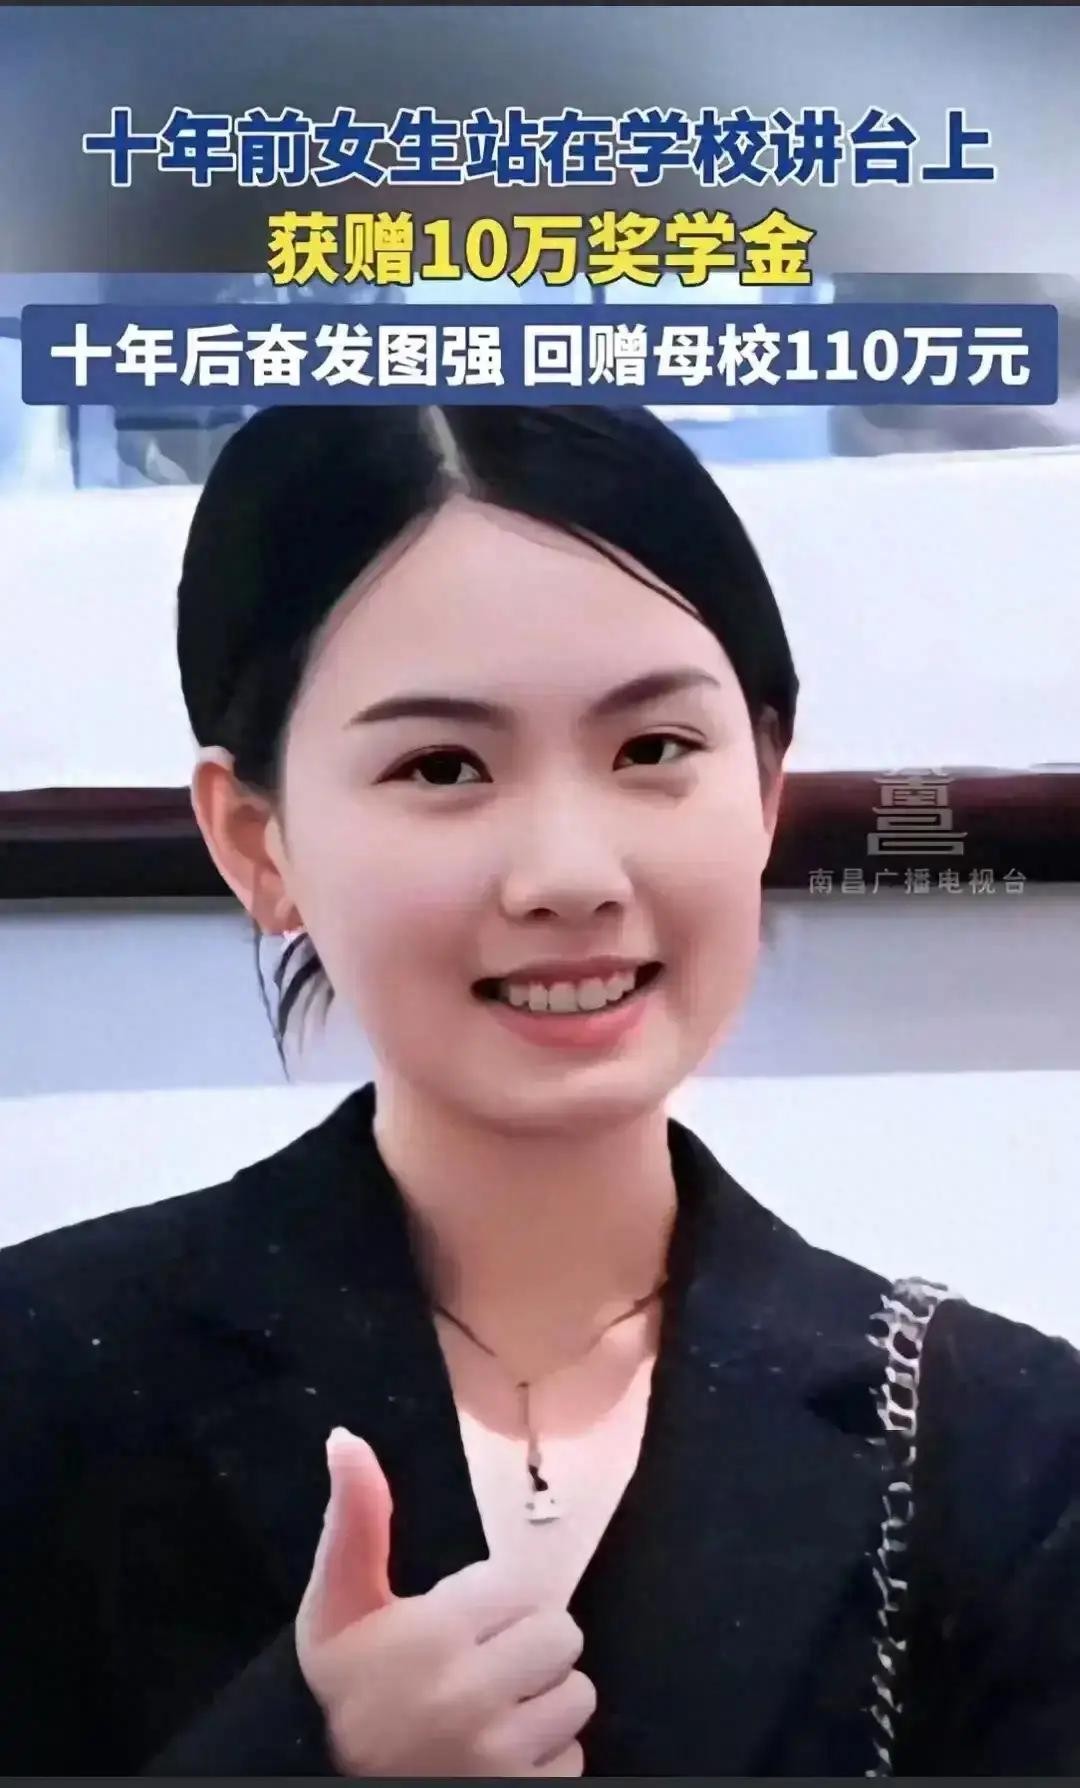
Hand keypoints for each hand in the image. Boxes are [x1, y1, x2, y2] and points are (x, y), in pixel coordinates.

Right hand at [295, 1427, 595, 1775]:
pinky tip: (500, 1756)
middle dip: (529, 1646)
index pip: (521, 1587)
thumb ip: (356, 1519)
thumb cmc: (346, 1688)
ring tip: (494, 1710)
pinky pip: (575, 1758)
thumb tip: (345, 1438)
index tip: (455, 1627)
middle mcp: (471, 1695)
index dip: (492, 1603)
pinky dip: (545, 1758)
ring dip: (544, 1701)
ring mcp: (500, 1755)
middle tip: (483, 1665)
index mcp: (432, 1634)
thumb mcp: (338, 1604)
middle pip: (562, 1636)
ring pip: (577, 1696)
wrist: (324, 1787)